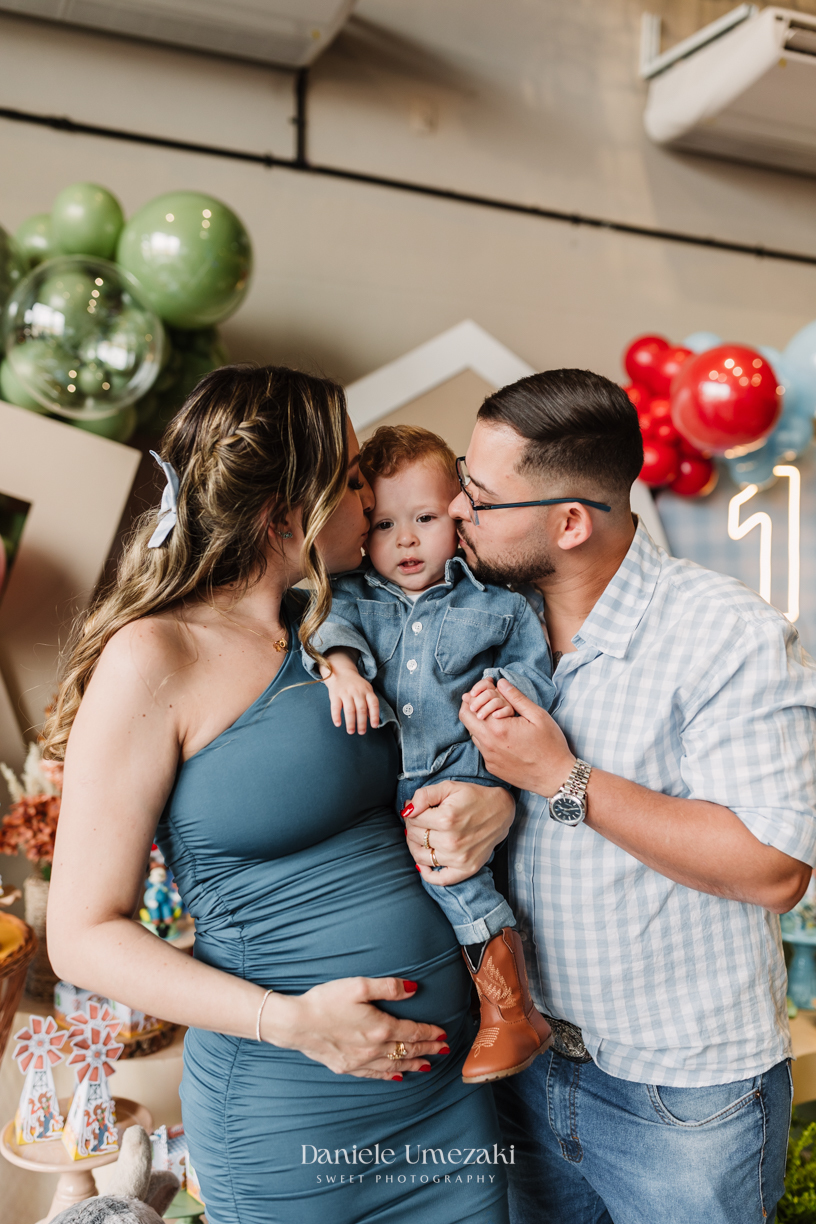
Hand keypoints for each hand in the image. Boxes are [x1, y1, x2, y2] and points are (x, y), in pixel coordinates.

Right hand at [260, 977, 448, 1079]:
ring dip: (413, 1064)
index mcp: (380, 1028)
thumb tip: (414, 988)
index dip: (430, 1033)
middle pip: (408, 1050)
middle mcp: (374, 1049)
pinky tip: (396, 1076)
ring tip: (428, 1065)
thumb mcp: (359, 986)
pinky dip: (390, 1075)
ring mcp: (360, 1061)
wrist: (296, 1023)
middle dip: (428, 1049)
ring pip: (394, 1066)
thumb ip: (388, 987)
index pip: (413, 1032)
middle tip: (444, 1050)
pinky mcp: (347, 1067)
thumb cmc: (326, 1000)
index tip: (443, 1034)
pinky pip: (375, 1074)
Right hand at [321, 650, 379, 733]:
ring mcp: (346, 692)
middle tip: (361, 732)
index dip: (375, 715)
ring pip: (350, 710)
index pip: (373, 704)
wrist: (341, 671)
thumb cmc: (356, 685)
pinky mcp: (335, 694)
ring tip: (351, 731)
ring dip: (351, 722)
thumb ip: (369, 703)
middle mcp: (357, 691)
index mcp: (367, 690)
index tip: (374, 726)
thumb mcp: (366, 690)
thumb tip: (372, 719)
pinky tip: (338, 724)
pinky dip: (336, 716)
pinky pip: (336, 707)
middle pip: (361, 709)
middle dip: (362, 723)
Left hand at [403, 778, 514, 885]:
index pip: (413, 820)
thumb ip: (424, 795)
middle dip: (412, 827)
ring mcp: (459, 858)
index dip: (411, 813)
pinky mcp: (466, 869)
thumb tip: (407, 811)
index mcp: (446, 818)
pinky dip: (427, 873)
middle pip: (414, 837)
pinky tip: (425, 862)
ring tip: (421, 837)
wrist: (501, 812)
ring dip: (414, 846)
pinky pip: (439, 880)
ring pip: (420, 857)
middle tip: (419, 821)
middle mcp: (451, 841)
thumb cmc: (474, 797)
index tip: (416, 810)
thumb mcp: (449, 787)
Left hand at [459, 678, 574, 794]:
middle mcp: (488, 744)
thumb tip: (501, 683)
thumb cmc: (550, 745)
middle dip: (472, 705)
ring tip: (497, 717)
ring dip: (480, 723)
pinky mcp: (492, 767)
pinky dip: (487, 738)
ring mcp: (488, 758)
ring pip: (474, 734)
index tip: (488, 687)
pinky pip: (483, 748)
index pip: (471, 706)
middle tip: (485, 699)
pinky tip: (503, 736)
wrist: (555, 777)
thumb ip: (516, 698)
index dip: (477, 693)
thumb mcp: (537, 716)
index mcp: (498, 728)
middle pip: (465, 719)